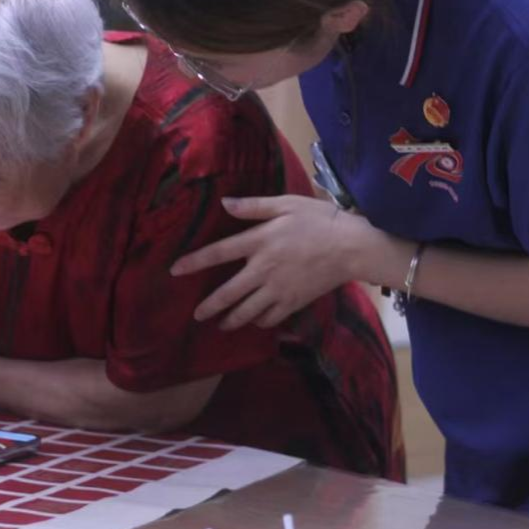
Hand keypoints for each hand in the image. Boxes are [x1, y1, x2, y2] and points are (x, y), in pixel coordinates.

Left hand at [171, 195, 372, 329]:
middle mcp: (264, 269)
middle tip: (197, 315)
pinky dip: (259, 322)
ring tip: (221, 325)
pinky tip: (254, 321)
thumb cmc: (319, 220)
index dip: (194, 262)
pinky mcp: (295, 302)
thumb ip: (253, 206)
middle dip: (210, 306)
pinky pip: (271, 318)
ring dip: (231, 320)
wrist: (353, 246)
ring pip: (247, 311)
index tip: (175, 270)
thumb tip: (224, 203)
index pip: (218, 253)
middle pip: (228, 293)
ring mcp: (279, 289)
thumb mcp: (285, 204)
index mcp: (259, 242)